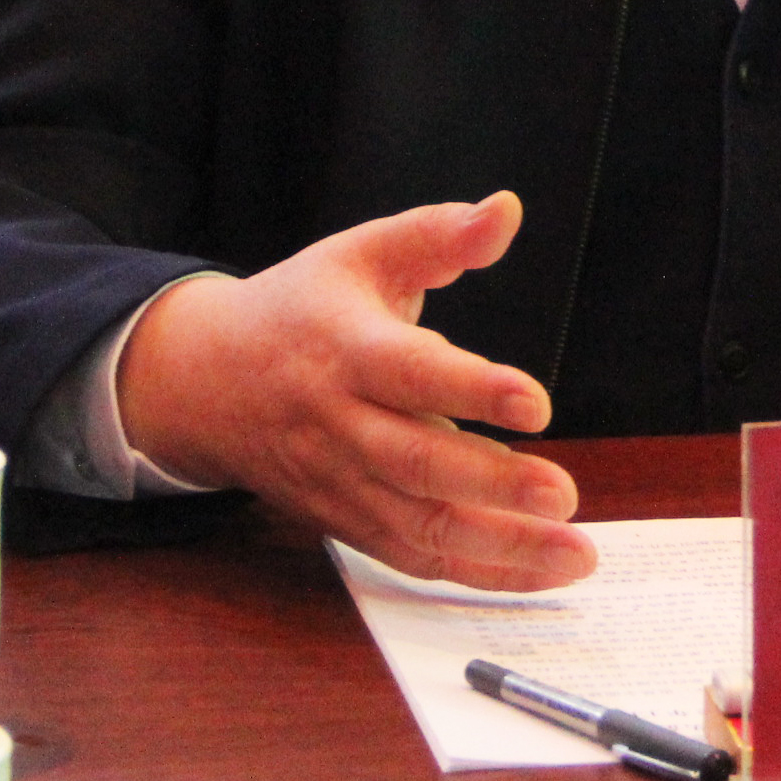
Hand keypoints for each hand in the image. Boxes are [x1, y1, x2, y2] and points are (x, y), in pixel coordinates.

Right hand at [116, 191, 595, 590]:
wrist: (206, 382)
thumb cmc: (303, 308)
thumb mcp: (364, 252)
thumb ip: (440, 234)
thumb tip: (508, 209)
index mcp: (347, 349)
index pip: (412, 373)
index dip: (472, 390)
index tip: (537, 404)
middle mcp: (341, 424)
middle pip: (418, 463)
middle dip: (494, 486)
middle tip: (565, 495)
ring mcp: (341, 481)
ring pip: (419, 525)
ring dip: (500, 548)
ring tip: (575, 553)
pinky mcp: (345, 520)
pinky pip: (411, 556)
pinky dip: (474, 572)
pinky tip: (537, 571)